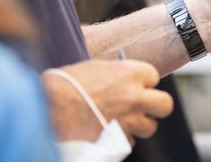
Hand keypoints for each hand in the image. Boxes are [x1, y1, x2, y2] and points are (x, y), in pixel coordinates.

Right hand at [43, 59, 172, 142]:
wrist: (46, 107)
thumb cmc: (66, 84)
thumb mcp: (96, 68)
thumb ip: (119, 74)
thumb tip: (128, 80)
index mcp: (130, 73)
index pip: (154, 76)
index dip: (144, 82)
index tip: (136, 86)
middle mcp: (135, 96)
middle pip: (164, 105)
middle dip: (156, 106)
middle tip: (144, 107)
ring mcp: (129, 120)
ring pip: (149, 127)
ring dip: (139, 125)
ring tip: (120, 121)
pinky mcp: (118, 140)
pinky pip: (130, 141)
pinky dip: (122, 138)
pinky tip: (107, 131)